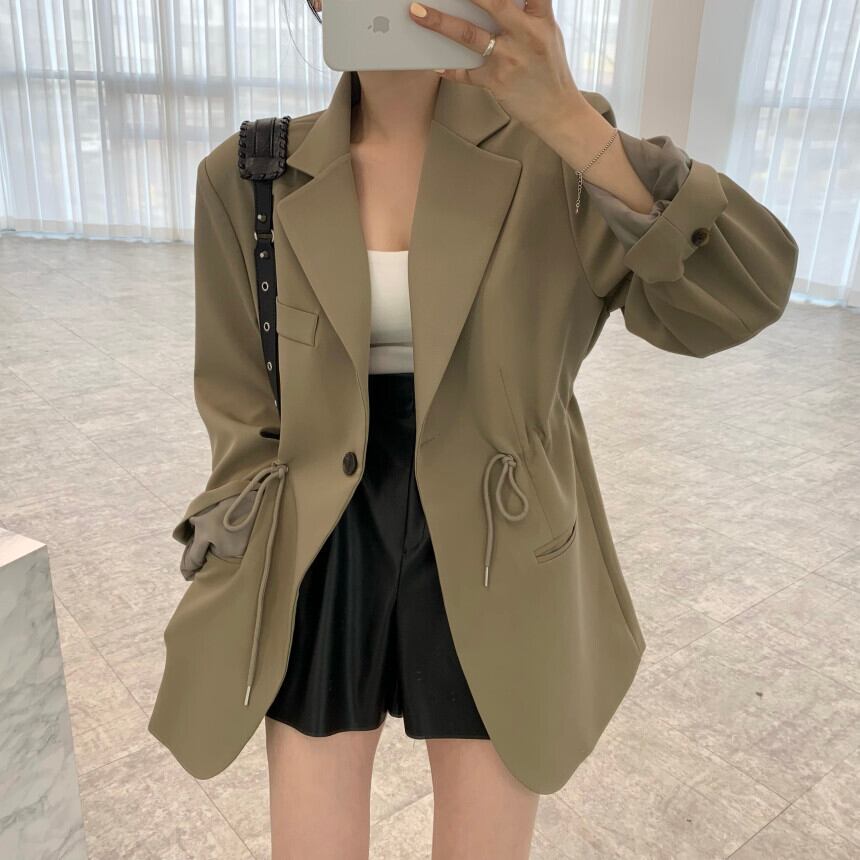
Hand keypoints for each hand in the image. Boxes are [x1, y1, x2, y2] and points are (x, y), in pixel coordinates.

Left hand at [407, 0, 589, 134]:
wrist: (557, 110)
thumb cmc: (549, 70)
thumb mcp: (547, 34)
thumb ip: (526, 14)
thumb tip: (496, 2)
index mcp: (541, 19)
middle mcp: (525, 35)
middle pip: (493, 3)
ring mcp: (509, 58)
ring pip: (469, 35)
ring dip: (440, 22)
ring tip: (418, 12)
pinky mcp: (496, 81)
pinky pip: (465, 73)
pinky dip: (448, 69)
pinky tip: (434, 64)